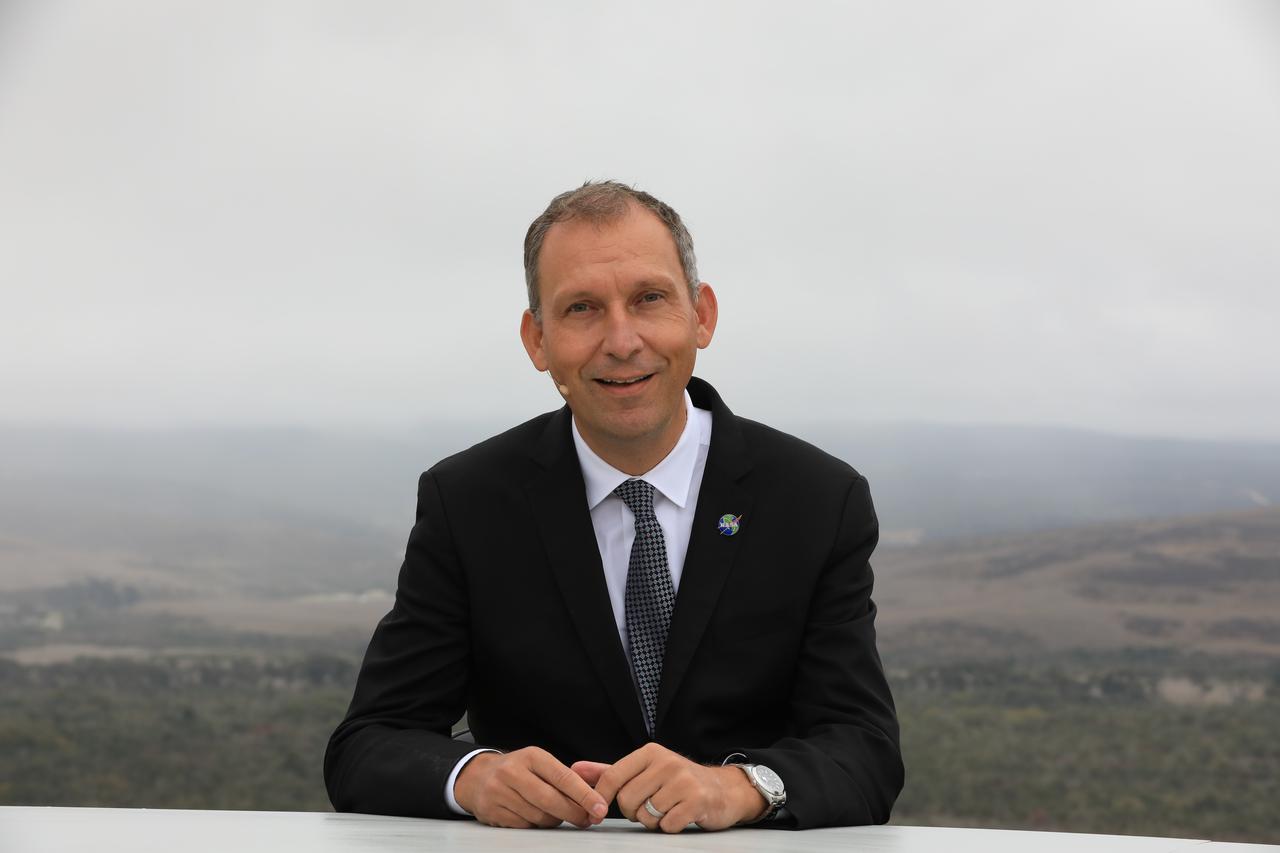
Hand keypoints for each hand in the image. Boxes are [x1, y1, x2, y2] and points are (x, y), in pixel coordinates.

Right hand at [454, 747, 608, 828]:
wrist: (477, 777)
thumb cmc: (516, 770)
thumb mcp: (538, 763)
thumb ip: (563, 777)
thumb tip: (591, 798)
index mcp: (531, 756)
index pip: (563, 777)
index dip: (584, 795)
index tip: (600, 806)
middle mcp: (513, 772)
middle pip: (551, 800)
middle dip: (574, 813)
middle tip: (587, 819)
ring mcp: (500, 793)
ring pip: (539, 817)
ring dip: (554, 820)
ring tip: (556, 813)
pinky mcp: (492, 812)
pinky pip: (524, 826)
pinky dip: (536, 825)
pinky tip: (536, 816)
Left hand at [579, 743, 766, 832]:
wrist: (723, 790)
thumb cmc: (678, 781)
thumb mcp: (643, 771)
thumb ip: (608, 772)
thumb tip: (574, 770)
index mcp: (650, 752)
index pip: (612, 777)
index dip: (602, 798)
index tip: (601, 810)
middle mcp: (666, 762)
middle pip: (627, 800)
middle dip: (633, 812)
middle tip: (647, 808)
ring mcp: (683, 780)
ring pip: (646, 815)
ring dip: (652, 821)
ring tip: (666, 810)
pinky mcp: (697, 800)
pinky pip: (666, 825)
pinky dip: (669, 827)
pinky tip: (679, 816)